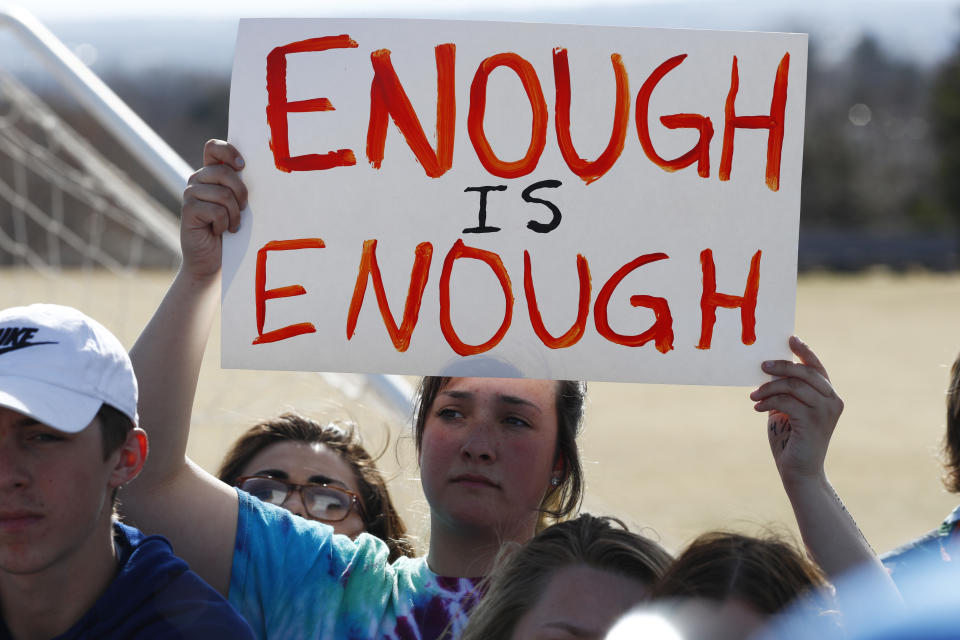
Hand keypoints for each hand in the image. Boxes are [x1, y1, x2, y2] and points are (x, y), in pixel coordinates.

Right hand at [180, 139, 247, 277]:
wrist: (213, 260)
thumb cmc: (231, 231)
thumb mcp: (239, 204)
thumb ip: (241, 185)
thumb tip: (263, 171)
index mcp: (211, 173)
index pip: (213, 148)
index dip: (228, 152)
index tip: (242, 166)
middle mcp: (198, 179)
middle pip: (224, 171)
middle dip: (240, 193)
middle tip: (242, 209)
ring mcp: (190, 194)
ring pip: (223, 193)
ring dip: (234, 214)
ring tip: (232, 225)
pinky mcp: (188, 210)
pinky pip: (216, 211)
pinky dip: (224, 224)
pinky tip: (220, 231)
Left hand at [749, 336, 843, 484]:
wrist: (799, 471)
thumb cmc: (790, 439)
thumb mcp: (788, 409)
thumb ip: (786, 391)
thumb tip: (768, 368)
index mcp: (828, 396)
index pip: (817, 367)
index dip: (804, 351)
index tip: (790, 338)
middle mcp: (832, 401)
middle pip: (806, 372)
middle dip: (782, 366)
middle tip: (761, 365)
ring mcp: (825, 412)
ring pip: (795, 385)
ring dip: (769, 387)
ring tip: (753, 396)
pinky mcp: (813, 423)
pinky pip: (787, 401)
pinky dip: (769, 401)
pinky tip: (757, 408)